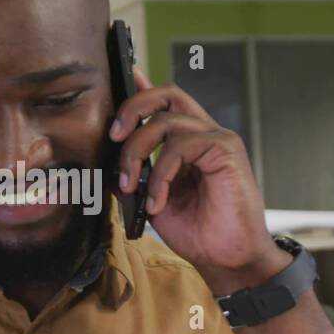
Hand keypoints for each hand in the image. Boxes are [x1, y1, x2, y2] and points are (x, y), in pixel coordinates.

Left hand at [110, 68, 290, 294]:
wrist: (228, 260)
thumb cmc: (198, 232)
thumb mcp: (152, 202)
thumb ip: (134, 177)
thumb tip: (105, 165)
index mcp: (188, 142)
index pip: (163, 102)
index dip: (141, 86)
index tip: (119, 73)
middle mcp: (204, 133)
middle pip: (166, 95)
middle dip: (133, 108)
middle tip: (113, 136)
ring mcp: (217, 139)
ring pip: (166, 120)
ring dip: (138, 152)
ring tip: (132, 186)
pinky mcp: (226, 150)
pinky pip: (181, 145)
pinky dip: (161, 174)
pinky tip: (158, 200)